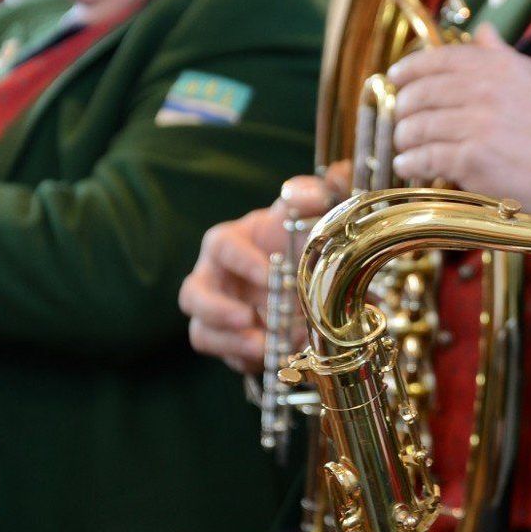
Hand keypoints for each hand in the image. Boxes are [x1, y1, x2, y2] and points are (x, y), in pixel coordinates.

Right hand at [180, 163, 349, 371]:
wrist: (300, 276)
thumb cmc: (294, 239)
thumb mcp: (308, 214)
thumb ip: (320, 193)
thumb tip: (337, 171)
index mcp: (228, 243)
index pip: (222, 247)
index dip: (242, 260)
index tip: (271, 271)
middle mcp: (213, 279)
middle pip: (193, 295)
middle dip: (217, 310)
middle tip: (248, 320)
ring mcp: (217, 314)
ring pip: (202, 332)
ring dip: (229, 343)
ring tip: (263, 349)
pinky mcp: (229, 342)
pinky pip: (226, 356)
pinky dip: (246, 360)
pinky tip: (274, 361)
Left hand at [389, 25, 530, 215]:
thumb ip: (505, 55)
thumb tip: (484, 30)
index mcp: (499, 67)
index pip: (439, 59)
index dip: (410, 68)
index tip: (396, 76)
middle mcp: (484, 90)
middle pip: (421, 92)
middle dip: (404, 106)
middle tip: (401, 117)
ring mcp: (476, 124)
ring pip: (418, 126)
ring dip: (405, 137)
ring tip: (405, 145)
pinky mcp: (471, 159)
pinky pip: (426, 157)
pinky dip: (413, 162)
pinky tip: (411, 165)